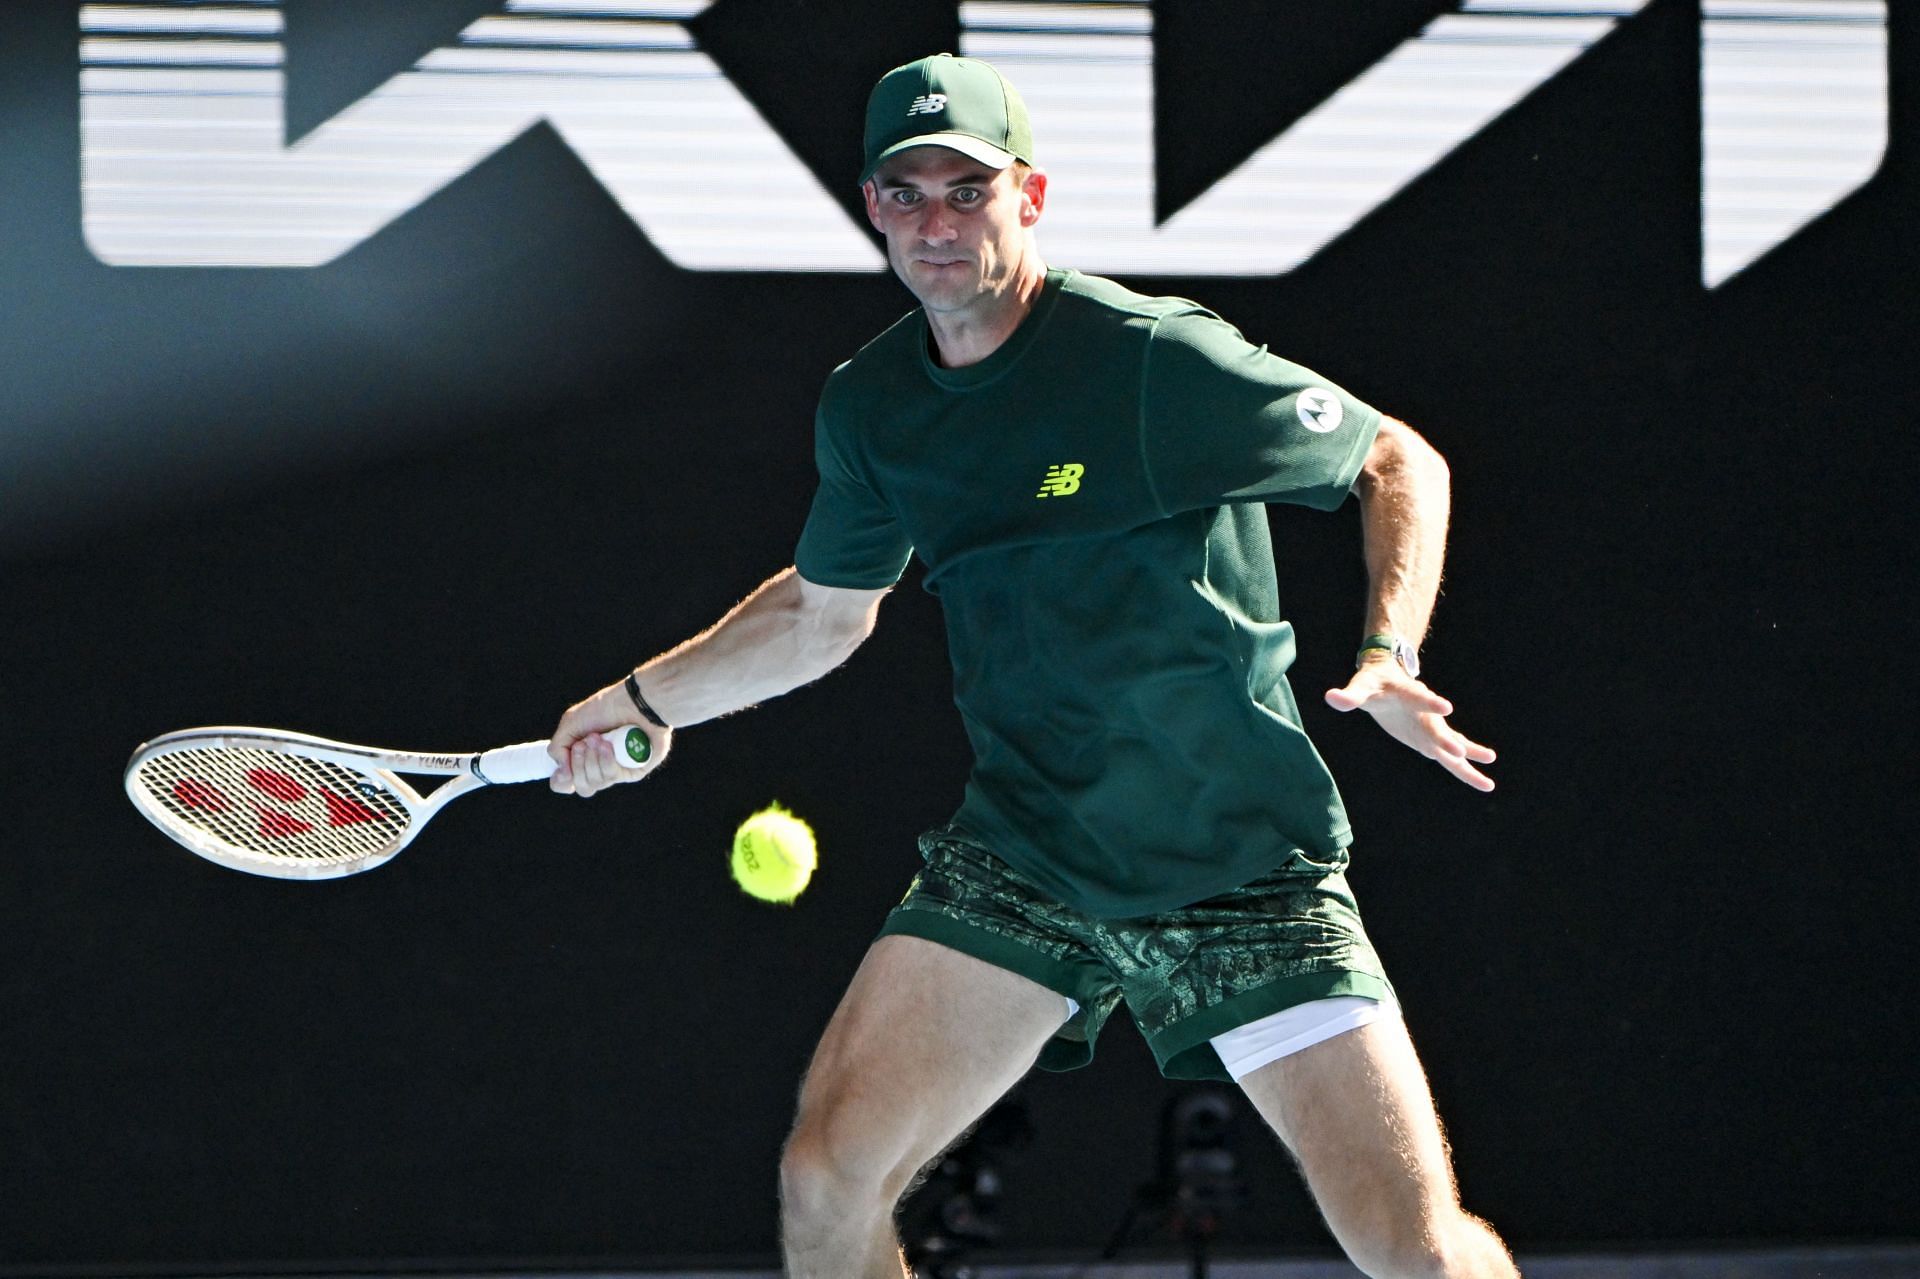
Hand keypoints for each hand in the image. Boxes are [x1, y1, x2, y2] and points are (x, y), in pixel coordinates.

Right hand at [546, 680, 672, 796]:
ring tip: (599, 738)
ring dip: (592, 760)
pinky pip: (612, 777)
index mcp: (584, 757)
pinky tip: (609, 746)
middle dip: (578, 765)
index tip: (562, 771)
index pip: (568, 783)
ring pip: (596, 783)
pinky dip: (606, 761)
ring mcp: (618, 770)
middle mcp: (601, 766)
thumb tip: (562, 773)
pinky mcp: (634, 771)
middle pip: (583, 787)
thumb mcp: (570, 724)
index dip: (561, 782)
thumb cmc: (605, 708)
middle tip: (583, 744)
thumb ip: (557, 749)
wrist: (634, 702)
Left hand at [1325, 659, 1495, 791]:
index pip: (1419, 697)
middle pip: (1437, 727)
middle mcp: (1425, 711)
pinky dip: (1465, 766)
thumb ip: (1349, 695)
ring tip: (1490, 765)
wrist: (1389, 678)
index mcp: (1408, 694)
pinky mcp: (1431, 739)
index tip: (1446, 707)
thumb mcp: (1360, 687)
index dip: (1431, 702)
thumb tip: (1331, 697)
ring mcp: (1431, 726)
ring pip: (1451, 744)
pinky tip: (1484, 780)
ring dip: (1468, 756)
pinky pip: (1450, 755)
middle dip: (1447, 740)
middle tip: (1460, 752)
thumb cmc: (1373, 682)